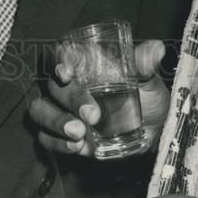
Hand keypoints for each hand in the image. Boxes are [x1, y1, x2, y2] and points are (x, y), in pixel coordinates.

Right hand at [29, 38, 168, 156]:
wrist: (152, 129)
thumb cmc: (146, 94)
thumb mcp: (148, 79)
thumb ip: (146, 65)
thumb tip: (157, 50)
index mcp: (85, 64)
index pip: (62, 55)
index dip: (59, 61)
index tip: (67, 73)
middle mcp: (69, 84)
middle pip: (54, 86)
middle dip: (70, 100)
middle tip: (92, 115)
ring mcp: (63, 110)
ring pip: (41, 110)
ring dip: (56, 122)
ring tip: (79, 134)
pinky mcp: (64, 135)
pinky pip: (46, 137)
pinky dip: (58, 143)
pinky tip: (77, 147)